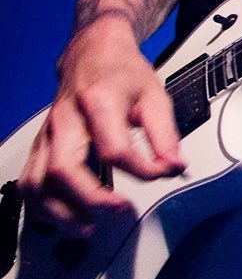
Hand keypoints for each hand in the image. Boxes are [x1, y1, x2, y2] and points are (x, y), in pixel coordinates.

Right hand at [19, 15, 183, 232]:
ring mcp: (48, 134)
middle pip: (64, 168)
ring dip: (60, 212)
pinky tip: (66, 218)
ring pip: (37, 182)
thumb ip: (166, 134)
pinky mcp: (41, 145)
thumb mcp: (155, 95)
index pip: (115, 148)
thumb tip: (174, 166)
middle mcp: (66, 120)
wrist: (93, 52)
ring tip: (89, 226)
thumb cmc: (123, 72)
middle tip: (119, 208)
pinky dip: (43, 207)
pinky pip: (29, 182)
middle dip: (89, 197)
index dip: (141, 168)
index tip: (162, 172)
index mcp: (98, 102)